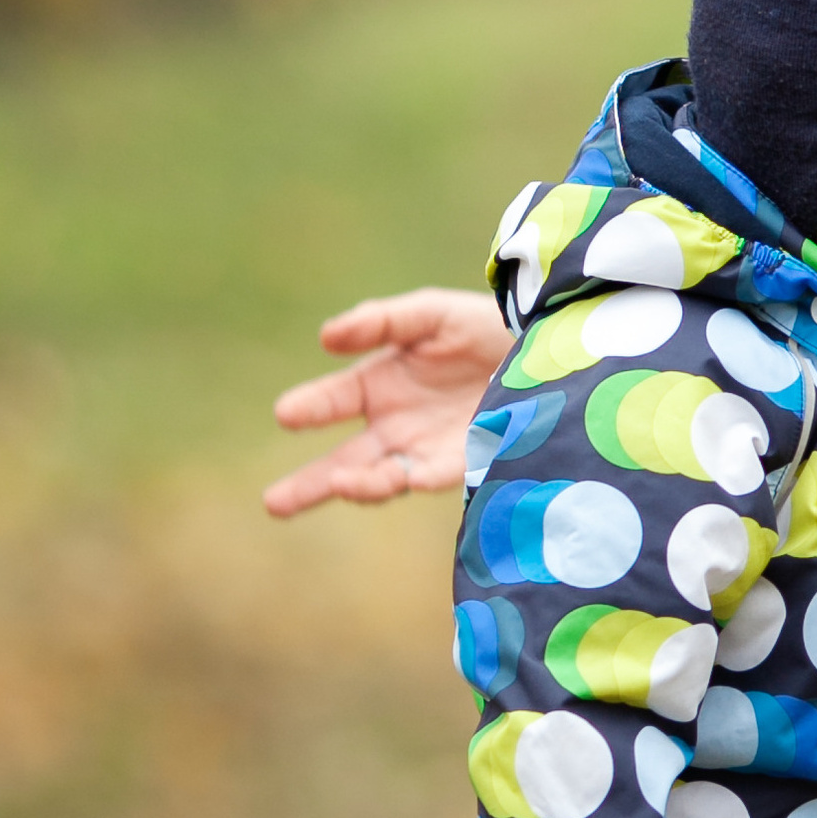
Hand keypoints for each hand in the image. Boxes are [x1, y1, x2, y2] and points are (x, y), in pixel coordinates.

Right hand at [262, 288, 510, 518]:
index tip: (286, 414)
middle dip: (311, 483)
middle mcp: (398, 426)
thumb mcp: (430, 314)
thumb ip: (380, 321)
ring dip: (361, 486)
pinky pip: (436, 476)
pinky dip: (416, 478)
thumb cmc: (481, 326)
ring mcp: (429, 449)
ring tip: (341, 484)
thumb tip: (326, 338)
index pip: (334, 402)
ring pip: (384, 478)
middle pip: (346, 461)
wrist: (543, 346)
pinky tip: (401, 478)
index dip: (310, 408)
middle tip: (273, 503)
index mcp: (380, 385)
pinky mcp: (468, 461)